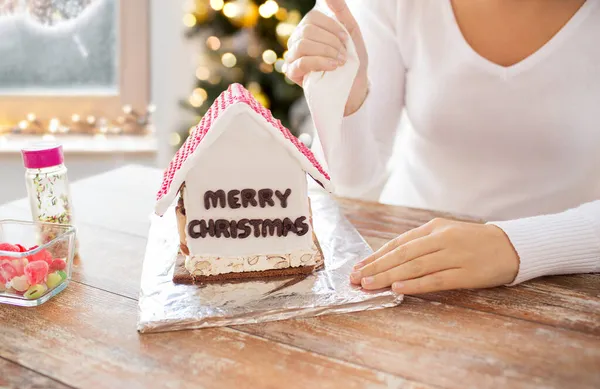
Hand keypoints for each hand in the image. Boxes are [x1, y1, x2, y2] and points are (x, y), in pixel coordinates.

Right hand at [284, 0, 368, 114]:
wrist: (354, 87)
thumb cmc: (352, 60)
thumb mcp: (351, 32)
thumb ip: (340, 11)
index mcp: (309, 28)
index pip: (313, 17)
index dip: (332, 27)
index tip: (347, 40)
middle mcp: (297, 40)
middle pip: (307, 30)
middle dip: (331, 42)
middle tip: (344, 55)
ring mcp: (292, 57)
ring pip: (302, 45)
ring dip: (326, 52)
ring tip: (340, 62)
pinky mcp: (292, 73)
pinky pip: (301, 62)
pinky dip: (320, 62)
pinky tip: (333, 67)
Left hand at [350, 218, 519, 293]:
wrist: (511, 246)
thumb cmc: (473, 241)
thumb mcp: (446, 233)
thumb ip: (421, 243)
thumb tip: (389, 257)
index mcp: (434, 228)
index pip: (398, 243)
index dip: (377, 256)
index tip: (359, 267)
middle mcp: (441, 239)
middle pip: (402, 254)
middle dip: (376, 267)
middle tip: (356, 278)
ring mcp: (454, 256)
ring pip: (414, 266)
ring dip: (388, 276)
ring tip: (369, 285)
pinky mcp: (466, 273)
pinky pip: (435, 279)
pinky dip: (415, 284)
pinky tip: (398, 288)